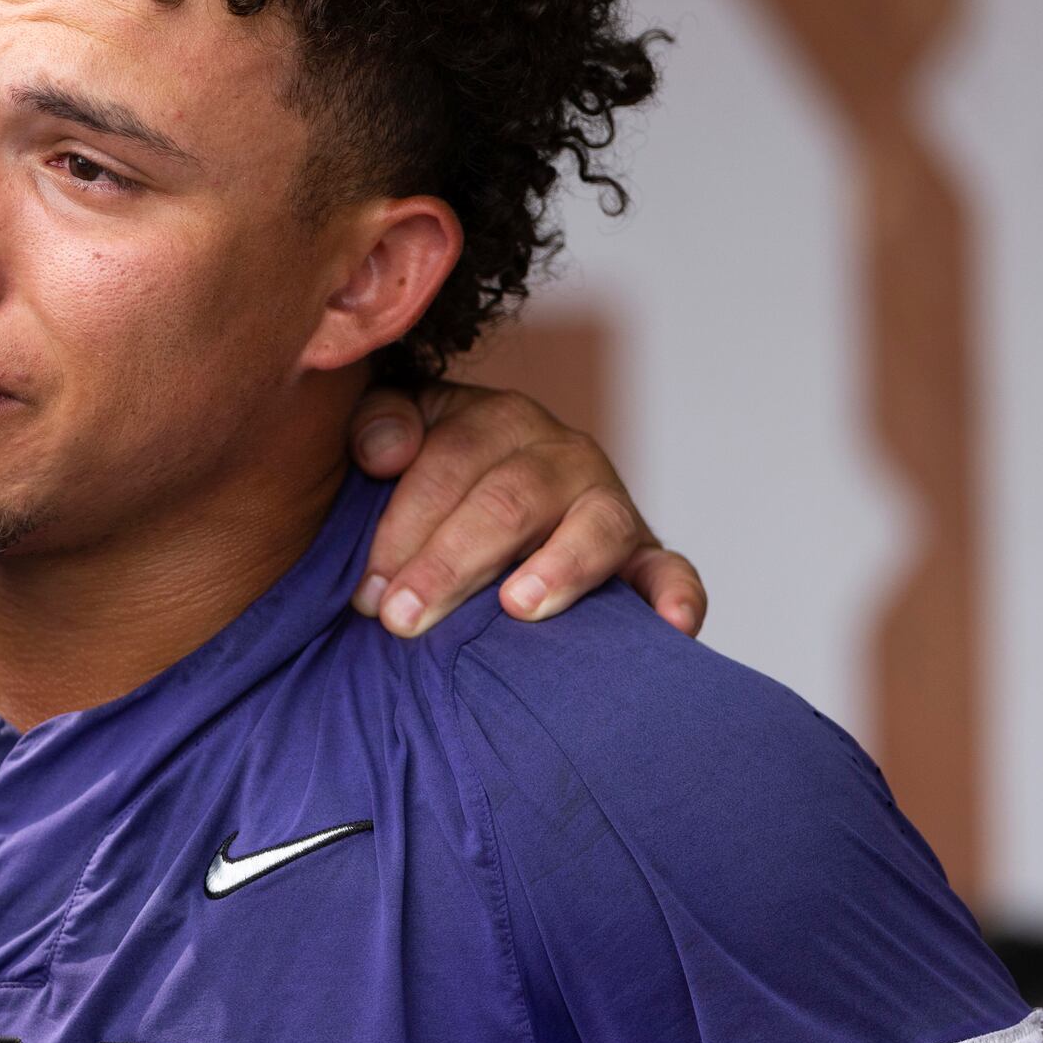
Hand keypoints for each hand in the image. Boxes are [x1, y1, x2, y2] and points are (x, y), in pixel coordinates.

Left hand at [350, 381, 705, 639]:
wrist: (501, 513)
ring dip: (559, 568)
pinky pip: (670, 570)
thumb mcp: (400, 434)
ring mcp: (608, 504)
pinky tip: (668, 624)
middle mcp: (560, 453)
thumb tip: (382, 452)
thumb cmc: (435, 482)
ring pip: (594, 527)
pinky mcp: (645, 556)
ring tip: (517, 608)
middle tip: (402, 618)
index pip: (449, 461)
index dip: (402, 526)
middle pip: (510, 499)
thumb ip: (379, 422)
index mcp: (496, 419)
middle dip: (451, 562)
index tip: (366, 591)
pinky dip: (676, 595)